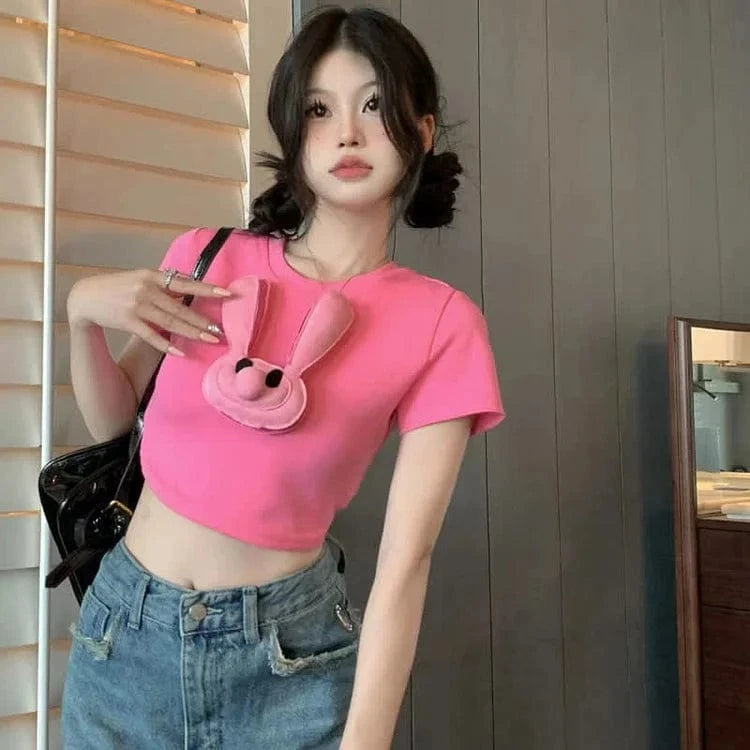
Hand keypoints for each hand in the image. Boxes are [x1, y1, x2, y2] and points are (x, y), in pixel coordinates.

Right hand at [67, 268, 230, 354]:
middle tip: (221, 331)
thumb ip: (165, 284)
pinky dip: (166, 344)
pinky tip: (180, 352)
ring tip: (209, 339)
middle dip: (203, 320)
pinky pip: (151, 336)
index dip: (207, 288)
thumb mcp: (142, 279)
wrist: (86, 296)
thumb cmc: (119, 287)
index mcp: (153, 276)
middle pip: (181, 308)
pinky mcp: (127, 321)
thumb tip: (192, 287)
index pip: (186, 283)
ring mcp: (137, 306)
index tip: (227, 293)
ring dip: (191, 332)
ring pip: (170, 322)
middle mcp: (147, 289)